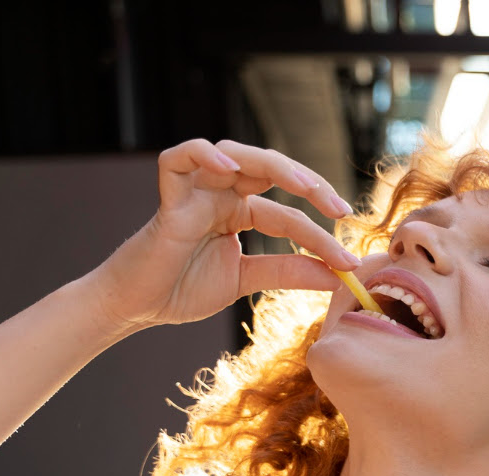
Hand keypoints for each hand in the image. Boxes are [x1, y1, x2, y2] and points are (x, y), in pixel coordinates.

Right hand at [90, 139, 360, 335]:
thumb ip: (289, 272)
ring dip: (273, 165)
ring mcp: (194, 192)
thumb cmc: (184, 289)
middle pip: (269, 170)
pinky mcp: (168, 199)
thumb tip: (339, 276)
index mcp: (240, 212)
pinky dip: (202, 156)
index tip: (351, 262)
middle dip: (310, 184)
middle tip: (341, 210)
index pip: (288, 214)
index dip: (322, 236)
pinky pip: (177, 159)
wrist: (137, 307)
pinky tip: (231, 171)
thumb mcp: (248, 280)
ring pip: (233, 154)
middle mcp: (220, 195)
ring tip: (303, 185)